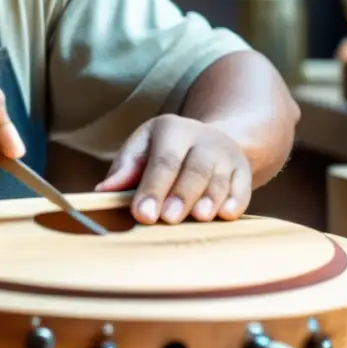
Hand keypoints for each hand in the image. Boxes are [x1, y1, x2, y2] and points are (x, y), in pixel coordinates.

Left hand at [95, 116, 251, 224]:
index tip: (143, 214)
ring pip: (220, 179)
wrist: (210, 141)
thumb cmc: (165, 151)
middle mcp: (202, 139)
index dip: (152, 188)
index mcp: (171, 129)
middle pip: (194, 169)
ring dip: (209, 200)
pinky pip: (243, 188)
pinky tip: (225, 215)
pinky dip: (235, 202)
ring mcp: (226, 155)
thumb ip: (125, 170)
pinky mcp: (244, 172)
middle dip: (181, 195)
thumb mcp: (142, 149)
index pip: (162, 161)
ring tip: (199, 218)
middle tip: (168, 218)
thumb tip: (102, 192)